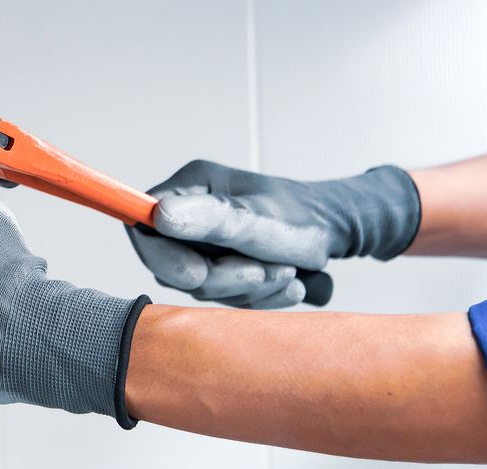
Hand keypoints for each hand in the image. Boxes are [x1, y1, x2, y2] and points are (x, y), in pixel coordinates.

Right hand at [129, 160, 420, 308]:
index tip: (198, 274)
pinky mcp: (221, 268)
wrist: (341, 231)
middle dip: (224, 278)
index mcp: (191, 190)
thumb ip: (211, 219)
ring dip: (248, 289)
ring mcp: (204, 244)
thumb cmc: (305, 217)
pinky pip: (225, 297)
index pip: (145, 226)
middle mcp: (191, 215)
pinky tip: (286, 283)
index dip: (163, 257)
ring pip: (203, 287)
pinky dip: (258, 297)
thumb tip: (159, 215)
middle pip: (174, 266)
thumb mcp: (260, 219)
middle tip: (266, 269)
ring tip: (285, 271)